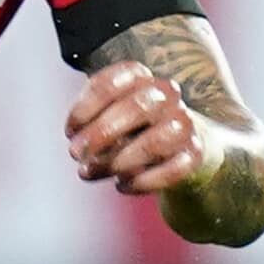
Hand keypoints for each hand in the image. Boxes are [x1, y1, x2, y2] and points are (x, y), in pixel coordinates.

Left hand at [65, 61, 218, 198]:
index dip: (85, 107)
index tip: (69, 131)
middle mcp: (167, 95)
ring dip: (119, 161)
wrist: (177, 144)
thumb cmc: (127, 128)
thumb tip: (81, 150)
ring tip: (92, 172)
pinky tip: (120, 185)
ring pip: (158, 140)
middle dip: (101, 132)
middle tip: (74, 153)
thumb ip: (89, 127)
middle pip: (140, 106)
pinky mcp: (194, 153)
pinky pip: (174, 169)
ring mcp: (184, 123)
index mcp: (140, 78)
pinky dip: (142, 182)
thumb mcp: (102, 118)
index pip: (114, 81)